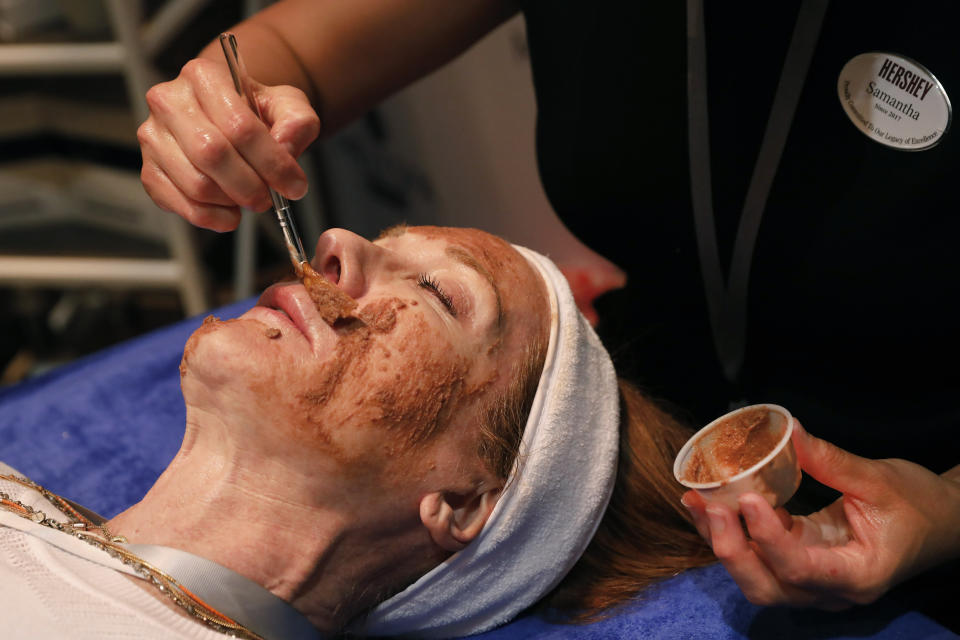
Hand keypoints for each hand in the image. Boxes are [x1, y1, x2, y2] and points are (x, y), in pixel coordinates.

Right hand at [138, 58, 320, 230]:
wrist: (225, 117)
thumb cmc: (254, 111)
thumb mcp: (287, 105)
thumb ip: (297, 121)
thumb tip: (286, 148)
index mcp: (203, 76)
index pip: (239, 126)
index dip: (272, 163)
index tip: (294, 185)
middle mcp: (169, 102)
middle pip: (213, 155)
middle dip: (250, 186)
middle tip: (269, 198)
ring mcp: (152, 137)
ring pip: (196, 184)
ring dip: (231, 201)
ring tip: (249, 198)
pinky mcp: (149, 170)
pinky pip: (179, 203)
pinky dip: (210, 217)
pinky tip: (229, 212)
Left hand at [683, 421, 959, 609]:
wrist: (939, 522)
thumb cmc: (916, 503)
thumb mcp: (878, 478)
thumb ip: (830, 460)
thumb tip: (787, 429)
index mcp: (858, 574)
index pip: (803, 569)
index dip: (769, 540)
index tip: (749, 500)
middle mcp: (829, 590)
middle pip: (768, 588)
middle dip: (731, 550)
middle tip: (710, 504)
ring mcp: (811, 582)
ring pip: (756, 578)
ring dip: (722, 542)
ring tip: (696, 500)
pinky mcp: (798, 563)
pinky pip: (758, 558)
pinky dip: (731, 533)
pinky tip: (708, 502)